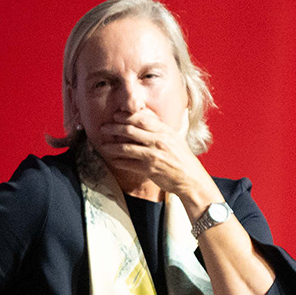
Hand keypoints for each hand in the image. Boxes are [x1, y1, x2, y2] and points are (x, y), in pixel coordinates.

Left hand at [94, 106, 210, 203]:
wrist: (191, 179)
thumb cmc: (183, 158)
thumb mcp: (175, 138)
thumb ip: (160, 129)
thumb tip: (147, 117)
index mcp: (165, 132)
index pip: (142, 119)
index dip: (126, 116)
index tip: (116, 115)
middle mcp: (158, 141)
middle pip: (131, 131)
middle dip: (114, 128)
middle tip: (104, 128)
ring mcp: (153, 156)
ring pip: (126, 148)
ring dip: (112, 146)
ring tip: (104, 145)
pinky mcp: (149, 170)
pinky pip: (128, 164)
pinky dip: (118, 162)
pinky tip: (113, 160)